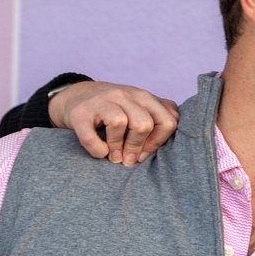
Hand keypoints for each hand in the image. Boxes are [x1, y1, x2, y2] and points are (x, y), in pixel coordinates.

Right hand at [48, 81, 179, 165]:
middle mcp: (125, 95)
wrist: (76, 96)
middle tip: (129, 160)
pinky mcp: (81, 112)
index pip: (168, 121)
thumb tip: (178, 140)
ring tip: (115, 158)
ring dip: (117, 148)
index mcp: (145, 97)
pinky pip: (91, 135)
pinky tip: (100, 153)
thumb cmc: (115, 108)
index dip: (159, 143)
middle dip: (138, 147)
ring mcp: (102, 101)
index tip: (146, 154)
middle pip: (144, 123)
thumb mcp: (139, 107)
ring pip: (120, 123)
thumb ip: (160, 116)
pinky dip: (97, 149)